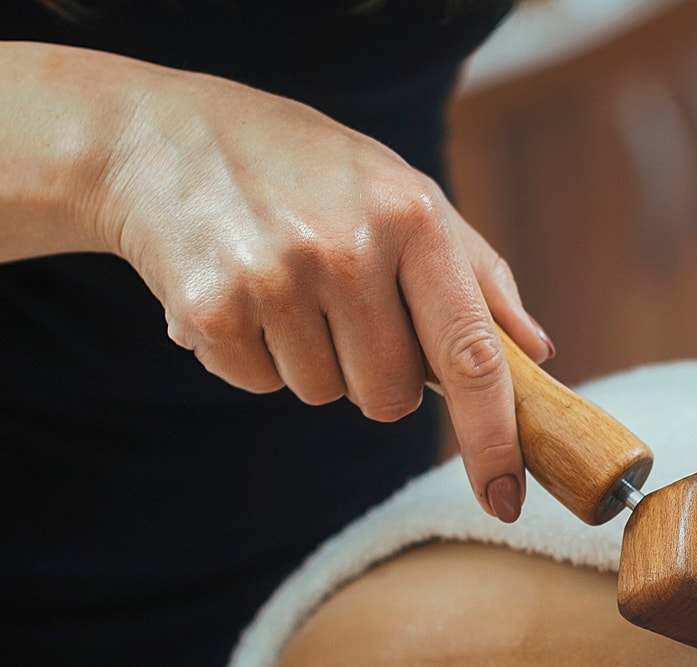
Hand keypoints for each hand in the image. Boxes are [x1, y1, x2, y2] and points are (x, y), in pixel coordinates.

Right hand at [86, 61, 552, 521]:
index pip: (472, 355)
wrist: (159, 136)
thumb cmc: (307, 171)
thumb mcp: (403, 192)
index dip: (494, 439)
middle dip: (374, 372)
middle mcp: (347, 249)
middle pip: (392, 397)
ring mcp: (275, 279)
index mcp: (413, 217)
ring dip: (309, 359)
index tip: (507, 500)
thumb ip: (477, 276)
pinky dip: (252, 354)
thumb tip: (537, 353)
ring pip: (323, 394)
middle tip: (340, 303)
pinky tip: (237, 290)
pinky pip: (260, 385)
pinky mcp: (210, 309)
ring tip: (282, 283)